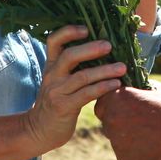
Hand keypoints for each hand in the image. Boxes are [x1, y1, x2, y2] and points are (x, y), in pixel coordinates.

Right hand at [23, 25, 126, 152]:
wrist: (39, 131)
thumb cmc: (57, 102)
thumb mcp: (59, 81)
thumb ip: (74, 68)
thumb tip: (104, 51)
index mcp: (51, 66)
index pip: (53, 41)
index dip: (68, 32)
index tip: (87, 29)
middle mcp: (52, 76)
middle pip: (68, 56)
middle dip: (90, 49)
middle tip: (109, 45)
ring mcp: (57, 92)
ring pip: (82, 76)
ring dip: (104, 70)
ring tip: (122, 67)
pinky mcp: (64, 107)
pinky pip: (86, 94)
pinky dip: (102, 87)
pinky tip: (116, 84)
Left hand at [94, 84, 160, 159]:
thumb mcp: (156, 90)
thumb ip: (137, 92)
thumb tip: (128, 90)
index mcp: (117, 100)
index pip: (103, 104)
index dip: (116, 106)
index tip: (130, 108)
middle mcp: (111, 122)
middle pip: (109, 124)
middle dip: (122, 124)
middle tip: (145, 124)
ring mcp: (118, 146)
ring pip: (120, 143)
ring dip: (131, 141)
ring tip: (157, 137)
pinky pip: (129, 159)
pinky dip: (140, 156)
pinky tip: (158, 150)